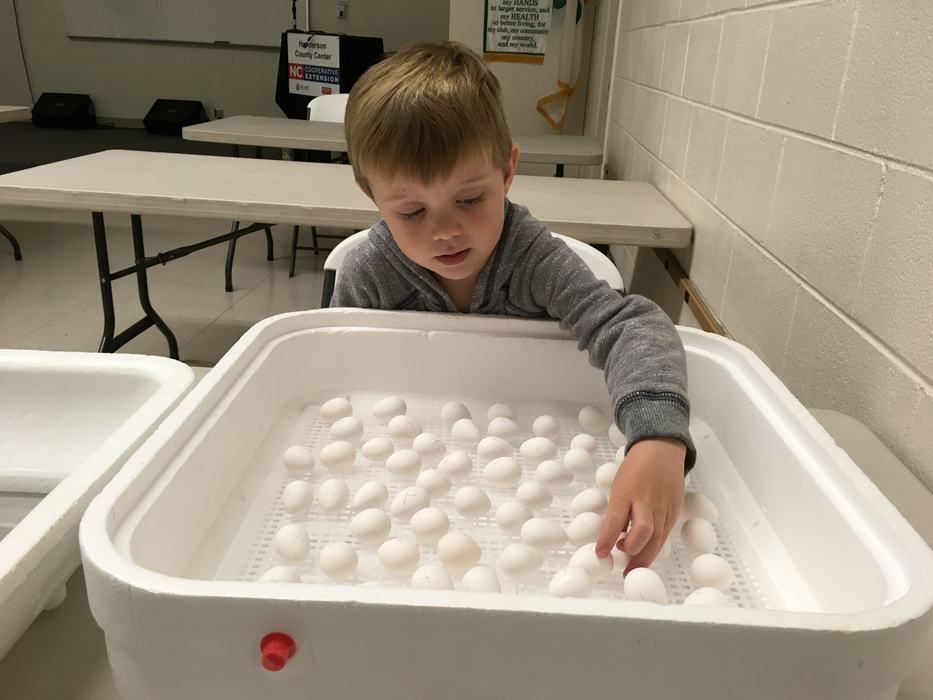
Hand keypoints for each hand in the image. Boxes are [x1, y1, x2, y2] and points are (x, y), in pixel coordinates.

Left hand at [595, 437, 685, 573]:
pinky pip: (665, 534)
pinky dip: (654, 546)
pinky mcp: (675, 511)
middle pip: (643, 532)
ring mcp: (664, 506)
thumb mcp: (619, 485)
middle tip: (622, 567)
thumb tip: (612, 536)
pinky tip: (646, 552)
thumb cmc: (634, 468)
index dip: (607, 538)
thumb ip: (617, 510)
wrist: (661, 449)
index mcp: (627, 491)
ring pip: (657, 539)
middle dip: (632, 553)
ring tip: (632, 567)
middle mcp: (646, 500)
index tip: (600, 553)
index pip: (616, 519)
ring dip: (644, 556)